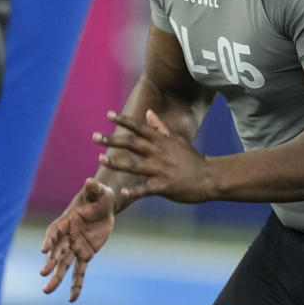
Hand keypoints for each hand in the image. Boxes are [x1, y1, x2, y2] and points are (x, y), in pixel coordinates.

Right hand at [40, 178, 114, 301]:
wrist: (104, 207)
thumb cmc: (99, 196)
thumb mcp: (99, 191)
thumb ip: (94, 188)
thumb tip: (90, 180)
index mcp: (66, 220)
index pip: (55, 231)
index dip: (50, 239)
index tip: (44, 249)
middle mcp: (67, 236)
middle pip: (57, 251)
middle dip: (50, 262)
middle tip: (43, 273)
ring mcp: (75, 247)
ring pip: (64, 265)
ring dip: (56, 277)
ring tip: (47, 291)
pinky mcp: (85, 255)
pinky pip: (80, 272)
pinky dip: (76, 284)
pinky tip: (72, 299)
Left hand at [94, 109, 213, 203]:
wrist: (209, 177)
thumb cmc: (191, 158)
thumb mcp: (176, 139)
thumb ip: (160, 127)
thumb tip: (147, 112)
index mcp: (161, 141)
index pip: (139, 128)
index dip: (123, 121)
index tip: (108, 114)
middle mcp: (158, 153)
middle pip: (132, 144)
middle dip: (112, 140)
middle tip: (94, 137)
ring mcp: (161, 169)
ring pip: (134, 165)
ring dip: (117, 163)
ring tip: (101, 159)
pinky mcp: (164, 186)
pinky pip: (146, 189)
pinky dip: (134, 191)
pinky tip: (122, 192)